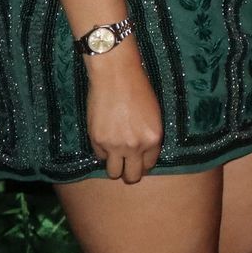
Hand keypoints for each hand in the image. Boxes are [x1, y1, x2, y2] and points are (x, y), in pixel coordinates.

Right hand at [84, 54, 162, 182]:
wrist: (116, 76)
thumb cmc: (138, 89)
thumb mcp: (153, 114)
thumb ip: (148, 135)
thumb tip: (142, 151)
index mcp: (153, 138)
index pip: (149, 165)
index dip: (143, 164)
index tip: (139, 161)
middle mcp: (135, 146)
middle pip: (132, 177)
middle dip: (130, 173)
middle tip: (127, 165)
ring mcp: (115, 145)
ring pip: (113, 173)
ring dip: (114, 166)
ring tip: (115, 156)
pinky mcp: (97, 140)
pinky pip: (100, 156)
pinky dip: (102, 151)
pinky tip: (105, 138)